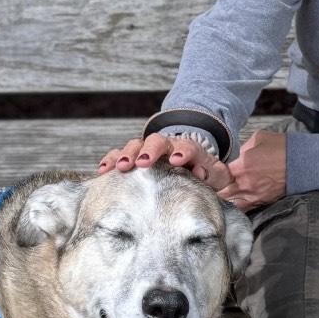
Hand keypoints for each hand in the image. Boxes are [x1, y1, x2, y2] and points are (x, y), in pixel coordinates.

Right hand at [97, 134, 230, 190]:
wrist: (192, 165)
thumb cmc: (203, 174)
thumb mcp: (215, 176)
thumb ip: (212, 174)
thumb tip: (201, 173)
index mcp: (189, 149)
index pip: (187, 146)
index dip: (182, 152)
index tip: (176, 160)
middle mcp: (167, 146)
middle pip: (156, 141)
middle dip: (149, 150)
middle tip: (142, 162)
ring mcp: (148, 150)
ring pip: (136, 145)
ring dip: (127, 154)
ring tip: (121, 167)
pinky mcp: (134, 158)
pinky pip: (119, 155)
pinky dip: (110, 160)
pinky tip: (103, 170)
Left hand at [217, 130, 286, 211]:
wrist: (302, 163)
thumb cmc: (282, 148)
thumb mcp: (259, 138)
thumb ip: (242, 148)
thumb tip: (235, 156)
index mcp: (241, 165)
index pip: (217, 173)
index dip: (212, 173)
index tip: (210, 171)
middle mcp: (244, 183)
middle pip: (219, 190)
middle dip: (214, 187)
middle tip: (210, 184)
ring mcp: (252, 194)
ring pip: (228, 201)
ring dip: (222, 197)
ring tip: (218, 194)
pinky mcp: (260, 202)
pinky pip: (241, 208)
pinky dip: (234, 206)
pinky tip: (231, 202)